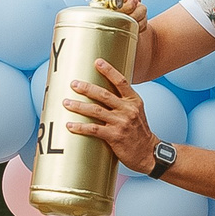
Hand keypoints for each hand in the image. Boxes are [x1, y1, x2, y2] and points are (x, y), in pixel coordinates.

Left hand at [62, 58, 156, 172]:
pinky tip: (70, 125)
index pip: (121, 81)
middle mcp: (128, 110)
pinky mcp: (115, 137)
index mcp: (134, 101)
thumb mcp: (136, 112)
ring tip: (66, 102)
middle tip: (73, 83)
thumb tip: (102, 91)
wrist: (148, 153)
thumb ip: (122, 102)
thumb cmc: (139, 132)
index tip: (97, 62)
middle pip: (104, 94)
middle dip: (86, 88)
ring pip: (96, 111)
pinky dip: (80, 127)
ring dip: (78, 106)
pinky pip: (94, 129)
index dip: (109, 70)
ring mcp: (121, 123)